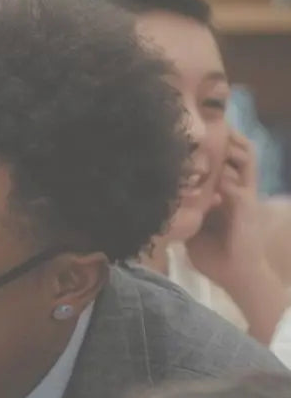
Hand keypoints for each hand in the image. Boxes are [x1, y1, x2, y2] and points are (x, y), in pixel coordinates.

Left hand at [186, 131, 267, 294]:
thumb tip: (151, 203)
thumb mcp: (191, 226)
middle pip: (240, 149)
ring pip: (245, 159)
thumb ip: (180, 210)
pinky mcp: (246, 209)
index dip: (214, 142)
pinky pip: (237, 186)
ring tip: (214, 136)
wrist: (236, 274)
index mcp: (226, 191)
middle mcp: (238, 188)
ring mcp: (245, 196)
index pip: (224, 157)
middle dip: (226, 135)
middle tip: (206, 124)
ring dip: (230, 147)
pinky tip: (210, 173)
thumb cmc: (213, 253)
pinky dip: (224, 177)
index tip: (191, 130)